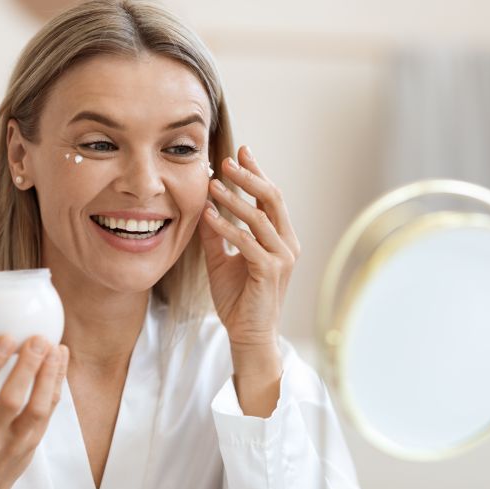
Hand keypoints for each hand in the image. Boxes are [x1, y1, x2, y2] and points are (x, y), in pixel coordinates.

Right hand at [0, 336, 68, 488]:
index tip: (5, 337)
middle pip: (11, 400)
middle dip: (27, 367)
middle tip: (38, 339)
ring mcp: (14, 443)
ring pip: (37, 409)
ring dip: (49, 376)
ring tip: (54, 347)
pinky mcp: (33, 444)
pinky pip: (49, 412)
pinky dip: (56, 384)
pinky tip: (60, 360)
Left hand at [198, 145, 299, 376]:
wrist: (248, 334)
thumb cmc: (238, 299)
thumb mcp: (223, 260)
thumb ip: (217, 234)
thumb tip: (203, 207)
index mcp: (280, 238)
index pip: (270, 198)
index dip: (256, 173)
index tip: (240, 152)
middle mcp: (287, 244)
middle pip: (272, 199)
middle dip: (249, 177)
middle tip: (227, 160)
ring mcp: (282, 257)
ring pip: (259, 218)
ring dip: (234, 199)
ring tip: (213, 184)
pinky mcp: (270, 272)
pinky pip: (247, 242)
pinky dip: (227, 227)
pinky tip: (209, 216)